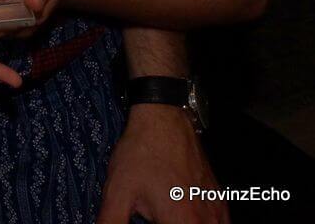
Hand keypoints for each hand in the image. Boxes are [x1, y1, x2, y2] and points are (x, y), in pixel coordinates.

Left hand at [98, 104, 228, 223]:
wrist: (163, 118)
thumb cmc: (141, 152)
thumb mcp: (117, 191)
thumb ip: (111, 221)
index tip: (146, 219)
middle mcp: (205, 222)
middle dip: (166, 222)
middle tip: (153, 214)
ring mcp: (217, 212)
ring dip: (186, 223)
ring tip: (166, 212)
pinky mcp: (220, 201)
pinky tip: (185, 215)